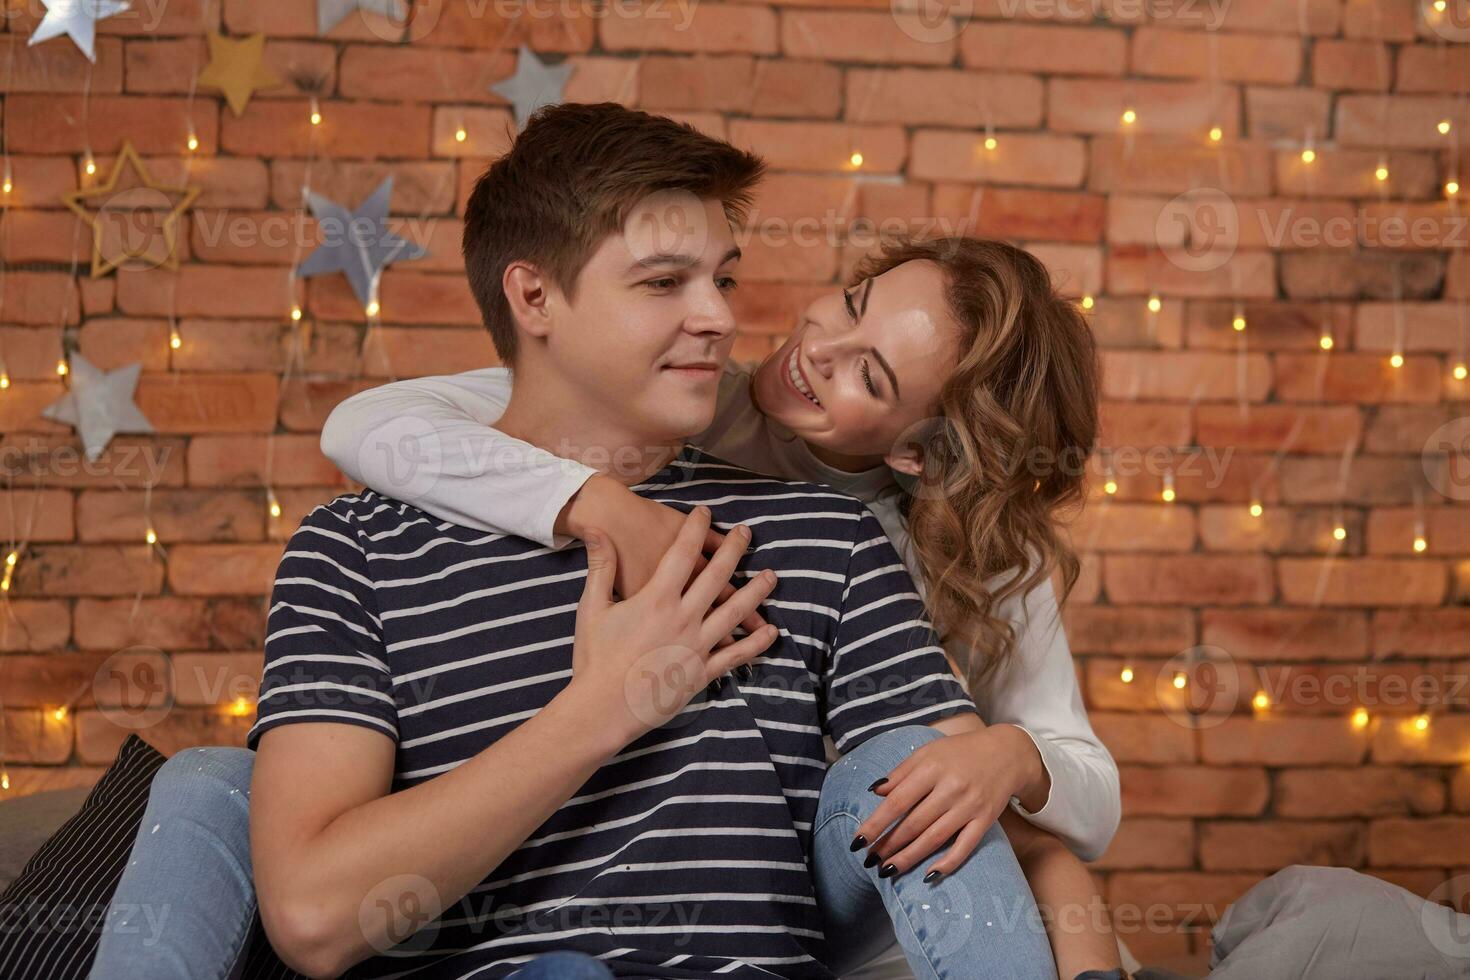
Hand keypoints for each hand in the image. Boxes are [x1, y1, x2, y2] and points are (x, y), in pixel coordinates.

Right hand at [566, 505, 779, 746]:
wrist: (602, 707)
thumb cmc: (594, 658)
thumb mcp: (592, 607)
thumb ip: (601, 567)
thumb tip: (596, 531)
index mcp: (657, 599)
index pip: (683, 553)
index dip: (695, 528)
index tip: (704, 512)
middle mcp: (683, 618)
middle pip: (718, 576)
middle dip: (735, 550)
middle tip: (748, 533)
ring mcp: (697, 646)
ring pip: (735, 612)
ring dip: (756, 592)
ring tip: (772, 576)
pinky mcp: (702, 673)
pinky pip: (736, 655)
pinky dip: (755, 643)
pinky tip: (770, 631)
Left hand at [851, 725, 1045, 880]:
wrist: (1007, 752)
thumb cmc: (960, 752)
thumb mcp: (928, 752)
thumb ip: (901, 772)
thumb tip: (875, 791)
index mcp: (931, 768)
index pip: (897, 801)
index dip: (875, 823)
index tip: (857, 841)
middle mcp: (950, 788)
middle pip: (913, 823)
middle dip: (888, 845)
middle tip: (869, 860)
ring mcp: (969, 806)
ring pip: (934, 838)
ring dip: (909, 857)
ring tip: (888, 870)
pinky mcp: (985, 820)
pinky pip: (965, 846)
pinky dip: (947, 863)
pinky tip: (928, 876)